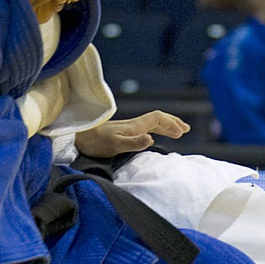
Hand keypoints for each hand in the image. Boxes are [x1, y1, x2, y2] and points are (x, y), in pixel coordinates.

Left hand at [74, 110, 189, 157]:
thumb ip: (133, 142)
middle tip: (186, 130)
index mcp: (135, 126)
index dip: (171, 123)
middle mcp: (133, 124)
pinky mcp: (123, 132)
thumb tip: (152, 139)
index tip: (182, 132)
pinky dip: (156, 129)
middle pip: (158, 118)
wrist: (78, 136)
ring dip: (166, 125)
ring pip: (152, 123)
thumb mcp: (115, 145)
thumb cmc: (95, 142)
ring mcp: (128, 128)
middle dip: (173, 122)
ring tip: (177, 132)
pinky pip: (145, 127)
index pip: (158, 118)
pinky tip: (153, 136)